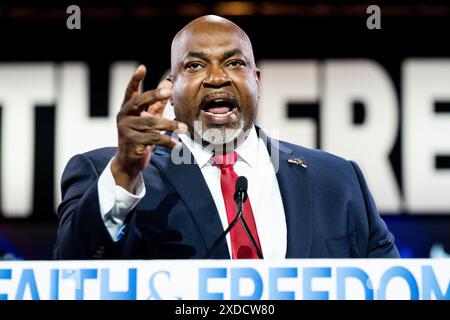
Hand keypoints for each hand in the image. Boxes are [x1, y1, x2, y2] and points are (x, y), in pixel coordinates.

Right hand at [111, 65, 186, 191]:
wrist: (128, 162)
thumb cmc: (140, 137)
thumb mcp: (147, 119)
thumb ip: (156, 104)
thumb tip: (167, 83)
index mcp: (127, 109)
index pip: (130, 92)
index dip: (135, 80)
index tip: (142, 67)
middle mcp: (124, 116)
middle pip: (139, 102)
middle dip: (155, 95)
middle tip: (169, 91)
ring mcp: (126, 129)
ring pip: (151, 124)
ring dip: (170, 126)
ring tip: (184, 129)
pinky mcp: (131, 142)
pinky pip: (152, 139)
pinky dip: (167, 141)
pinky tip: (177, 145)